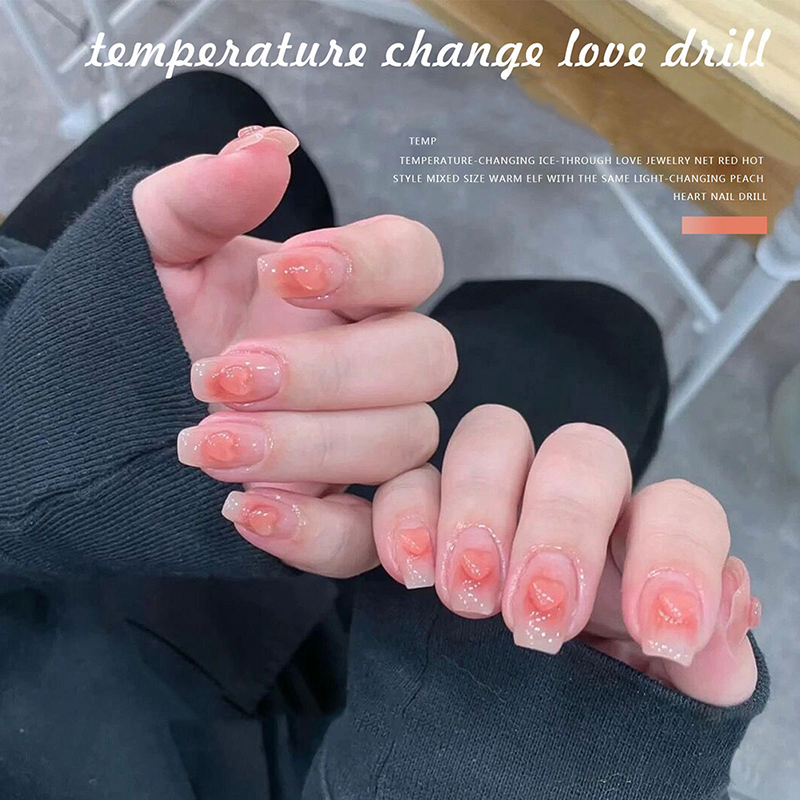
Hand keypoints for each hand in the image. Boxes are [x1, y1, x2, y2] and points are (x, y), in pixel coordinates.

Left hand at [133, 126, 455, 514]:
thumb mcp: (153, 246)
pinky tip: (242, 512)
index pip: (416, 259)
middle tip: (220, 377)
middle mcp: (365, 363)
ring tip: (204, 445)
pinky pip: (363, 538)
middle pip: (427, 360)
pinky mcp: (328, 511)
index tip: (289, 275)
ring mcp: (356, 441)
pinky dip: (316, 534)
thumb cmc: (135, 315)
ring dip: (310, 447)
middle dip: (331, 372)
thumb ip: (202, 196)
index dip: (374, 265)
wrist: (91, 405)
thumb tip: (265, 150)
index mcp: (339, 289)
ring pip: (403, 445)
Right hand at [227, 404, 760, 706]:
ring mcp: (491, 511)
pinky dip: (383, 511)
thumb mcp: (658, 709)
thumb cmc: (588, 723)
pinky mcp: (416, 529)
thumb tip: (728, 617)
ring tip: (452, 586)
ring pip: (489, 439)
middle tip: (532, 611)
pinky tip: (377, 559)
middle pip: (578, 451)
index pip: (678, 505)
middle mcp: (569, 515)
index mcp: (639, 553)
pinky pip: (393, 487)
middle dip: (557, 522)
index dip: (675, 553)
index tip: (656, 632)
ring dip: (471, 504)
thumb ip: (706, 665)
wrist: (504, 755)